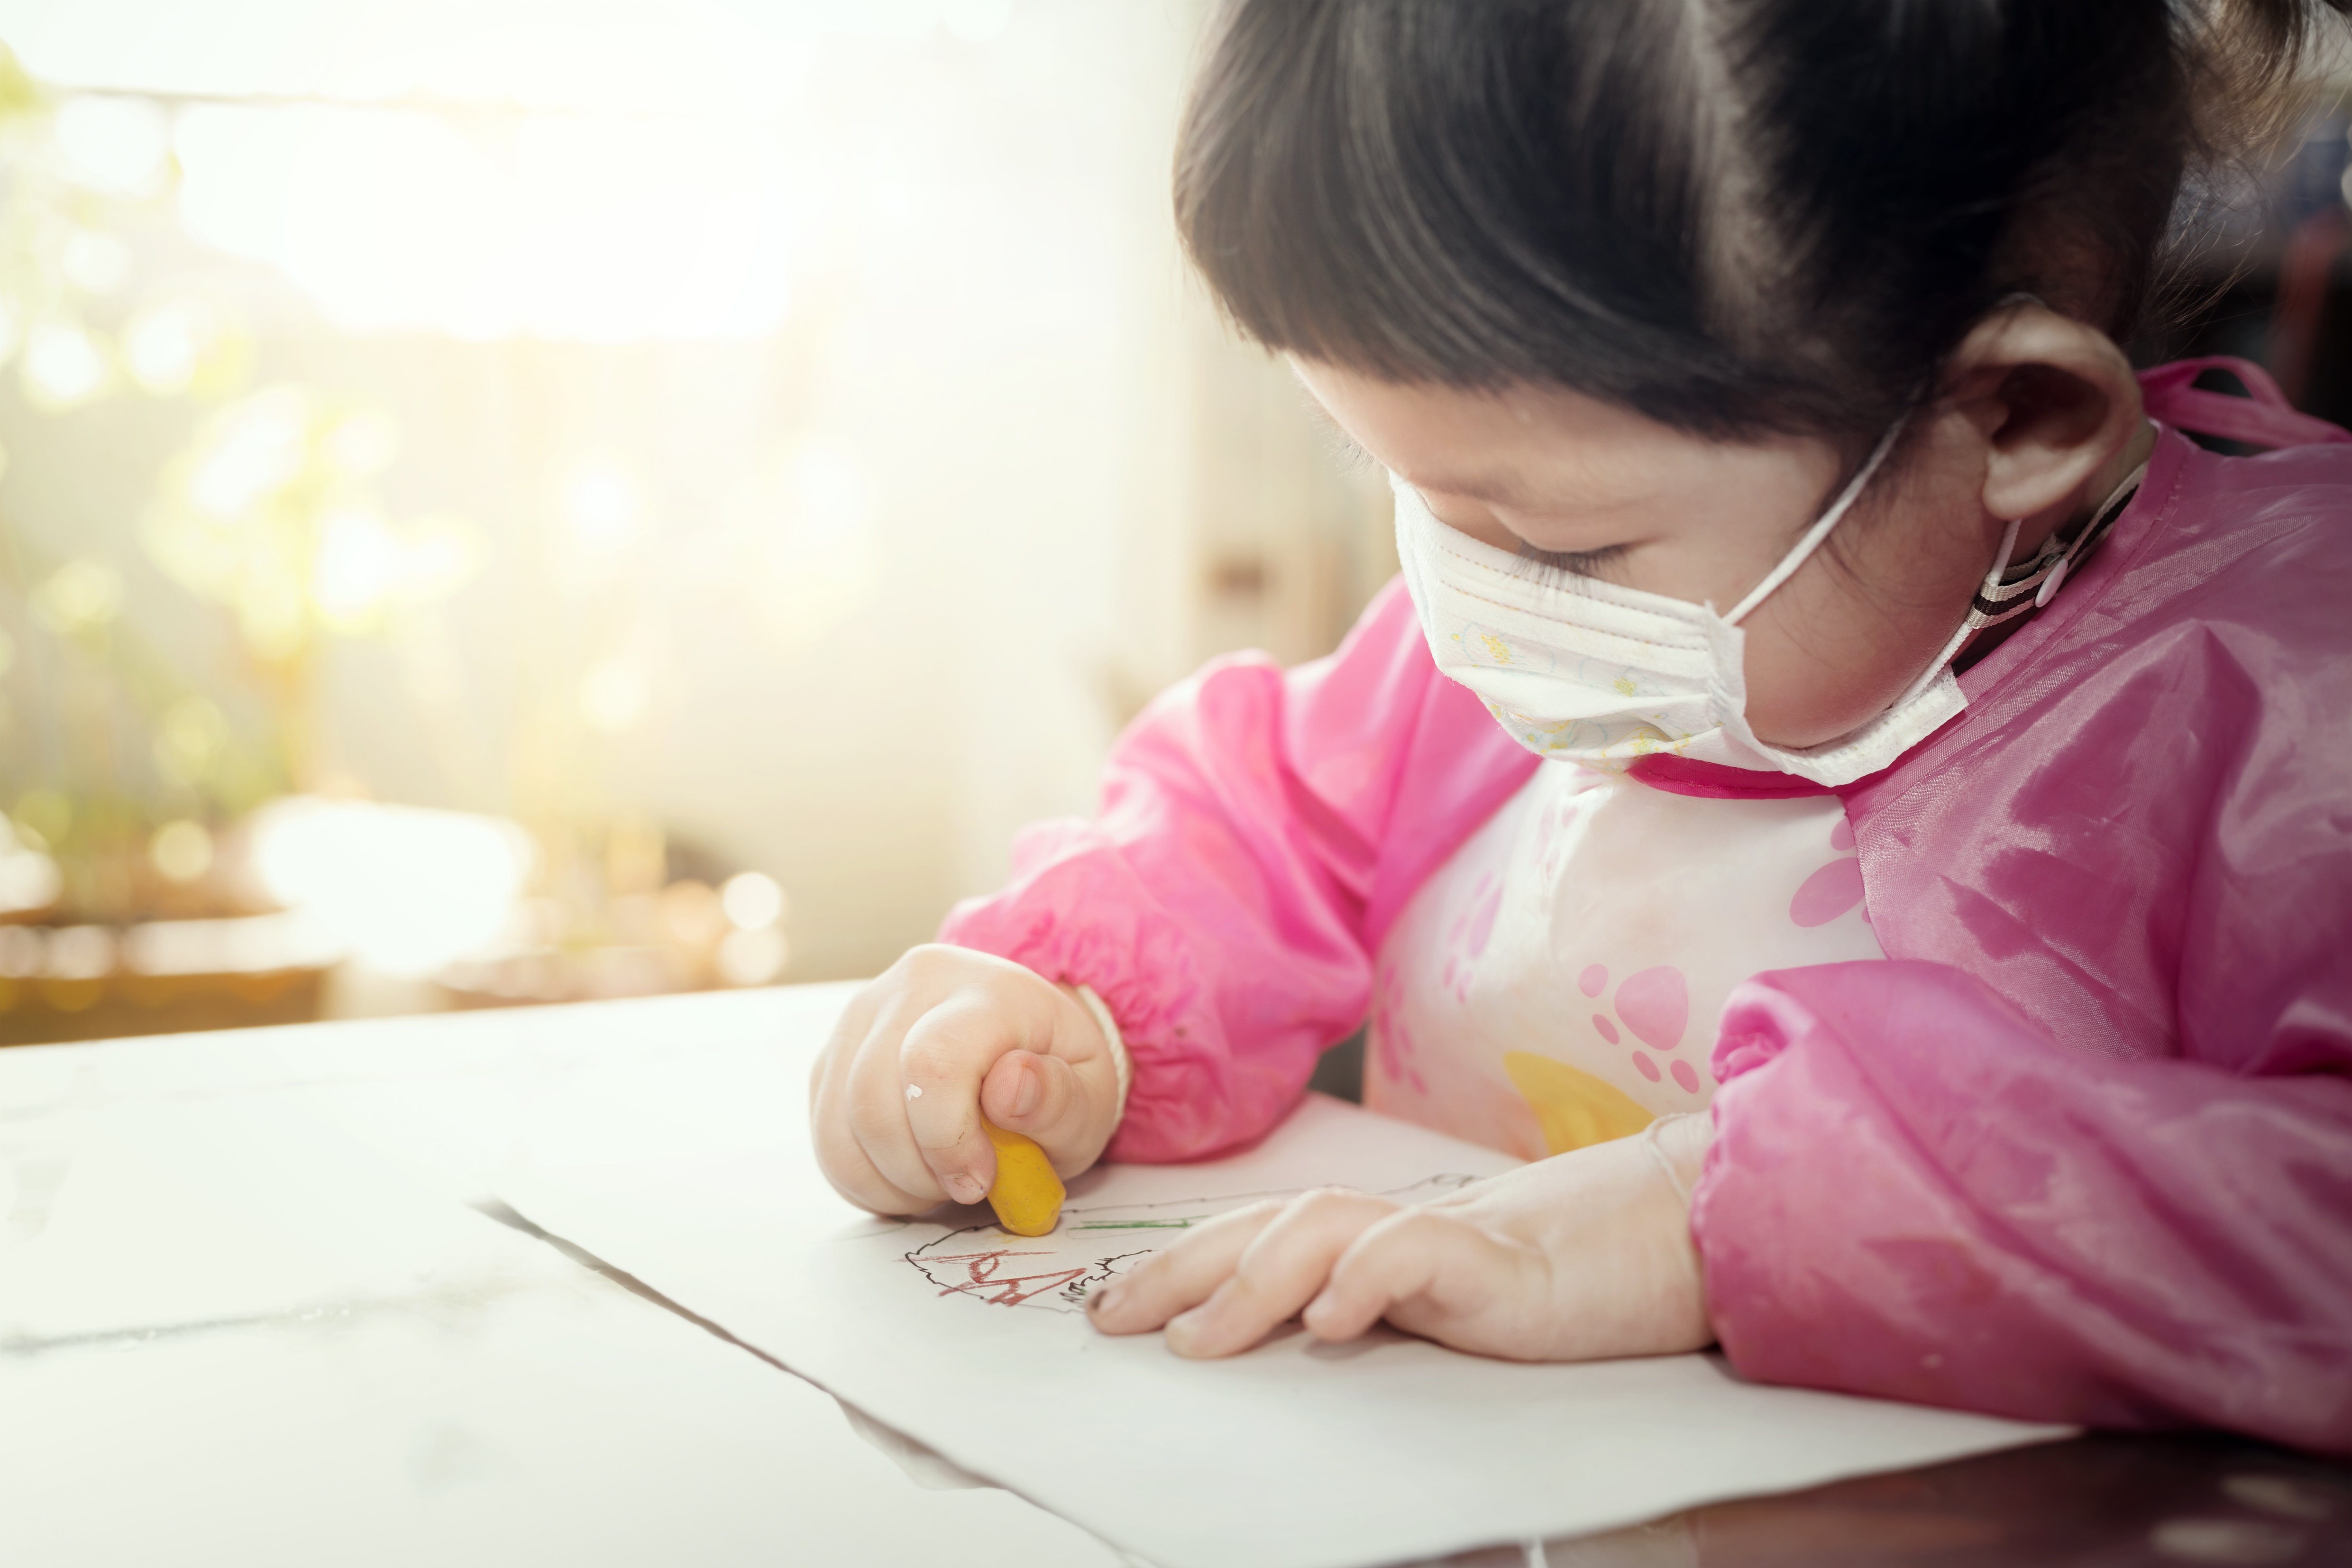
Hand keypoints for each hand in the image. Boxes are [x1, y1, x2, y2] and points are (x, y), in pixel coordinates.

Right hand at [810, 945, 1121, 1215]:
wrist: (1024, 1045)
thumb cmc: (1058, 1076)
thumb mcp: (1090, 1096)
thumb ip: (1061, 1099)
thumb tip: (1010, 1087)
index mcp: (984, 989)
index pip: (933, 1062)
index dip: (949, 1140)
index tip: (983, 1179)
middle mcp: (909, 988)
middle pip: (873, 1099)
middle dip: (920, 1169)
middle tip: (967, 1186)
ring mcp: (860, 1019)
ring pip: (841, 1125)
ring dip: (892, 1179)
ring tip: (942, 1179)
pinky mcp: (832, 1058)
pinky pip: (826, 1137)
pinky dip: (865, 1179)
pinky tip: (910, 1175)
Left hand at [1086, 1114, 1714, 1360]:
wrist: (1672, 1237)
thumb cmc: (1565, 1282)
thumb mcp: (1451, 1312)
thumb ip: (1381, 1316)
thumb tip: (1297, 1344)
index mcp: (1379, 1243)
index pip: (1262, 1239)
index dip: (1183, 1264)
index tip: (1113, 1309)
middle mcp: (1397, 1230)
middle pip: (1266, 1226)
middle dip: (1178, 1269)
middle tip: (1108, 1319)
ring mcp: (1446, 1238)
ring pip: (1323, 1232)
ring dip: (1249, 1280)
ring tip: (1196, 1339)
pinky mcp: (1499, 1262)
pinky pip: (1419, 1254)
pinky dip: (1367, 1279)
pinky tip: (1329, 1320)